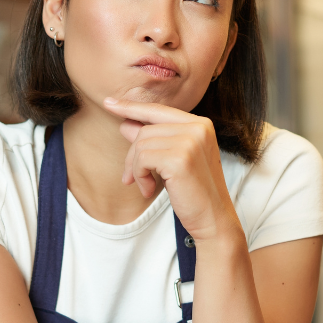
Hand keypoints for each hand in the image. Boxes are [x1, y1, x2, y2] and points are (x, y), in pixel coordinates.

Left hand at [102, 97, 237, 241]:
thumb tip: (126, 124)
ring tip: (146, 186)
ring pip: (141, 145)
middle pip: (145, 130)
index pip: (158, 110)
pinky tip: (149, 190)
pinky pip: (142, 159)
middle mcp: (198, 127)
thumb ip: (153, 140)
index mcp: (200, 124)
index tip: (109, 103)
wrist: (213, 219)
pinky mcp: (180, 159)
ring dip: (136, 169)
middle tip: (130, 178)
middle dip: (132, 156)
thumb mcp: (173, 160)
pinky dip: (139, 176)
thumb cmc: (194, 192)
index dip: (132, 107)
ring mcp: (191, 141)